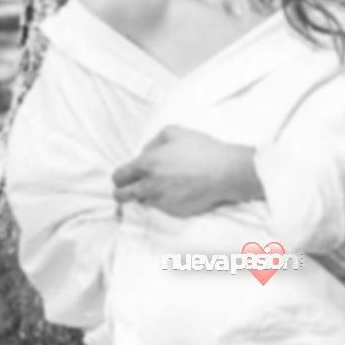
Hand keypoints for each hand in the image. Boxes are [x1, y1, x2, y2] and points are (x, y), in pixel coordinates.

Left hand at [113, 125, 261, 216]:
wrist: (224, 172)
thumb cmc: (201, 149)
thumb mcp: (172, 132)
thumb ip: (152, 143)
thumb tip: (144, 154)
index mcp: (146, 164)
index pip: (119, 177)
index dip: (120, 177)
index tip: (125, 178)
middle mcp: (150, 185)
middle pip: (122, 196)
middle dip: (122, 192)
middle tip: (131, 189)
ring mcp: (161, 201)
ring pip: (141, 203)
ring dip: (146, 197)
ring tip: (161, 188)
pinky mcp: (173, 212)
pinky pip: (160, 208)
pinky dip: (164, 202)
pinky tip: (177, 192)